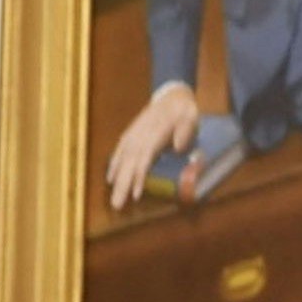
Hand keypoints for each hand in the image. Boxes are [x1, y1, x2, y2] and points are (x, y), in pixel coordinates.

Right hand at [107, 83, 203, 208]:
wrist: (171, 95)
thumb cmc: (183, 110)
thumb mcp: (190, 116)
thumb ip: (185, 131)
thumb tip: (178, 148)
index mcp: (154, 133)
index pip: (144, 159)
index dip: (139, 177)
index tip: (136, 194)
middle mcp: (139, 136)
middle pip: (129, 164)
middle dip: (123, 185)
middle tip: (117, 205)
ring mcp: (133, 135)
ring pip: (121, 160)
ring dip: (117, 180)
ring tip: (114, 199)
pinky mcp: (130, 135)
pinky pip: (119, 152)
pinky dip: (114, 166)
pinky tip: (110, 179)